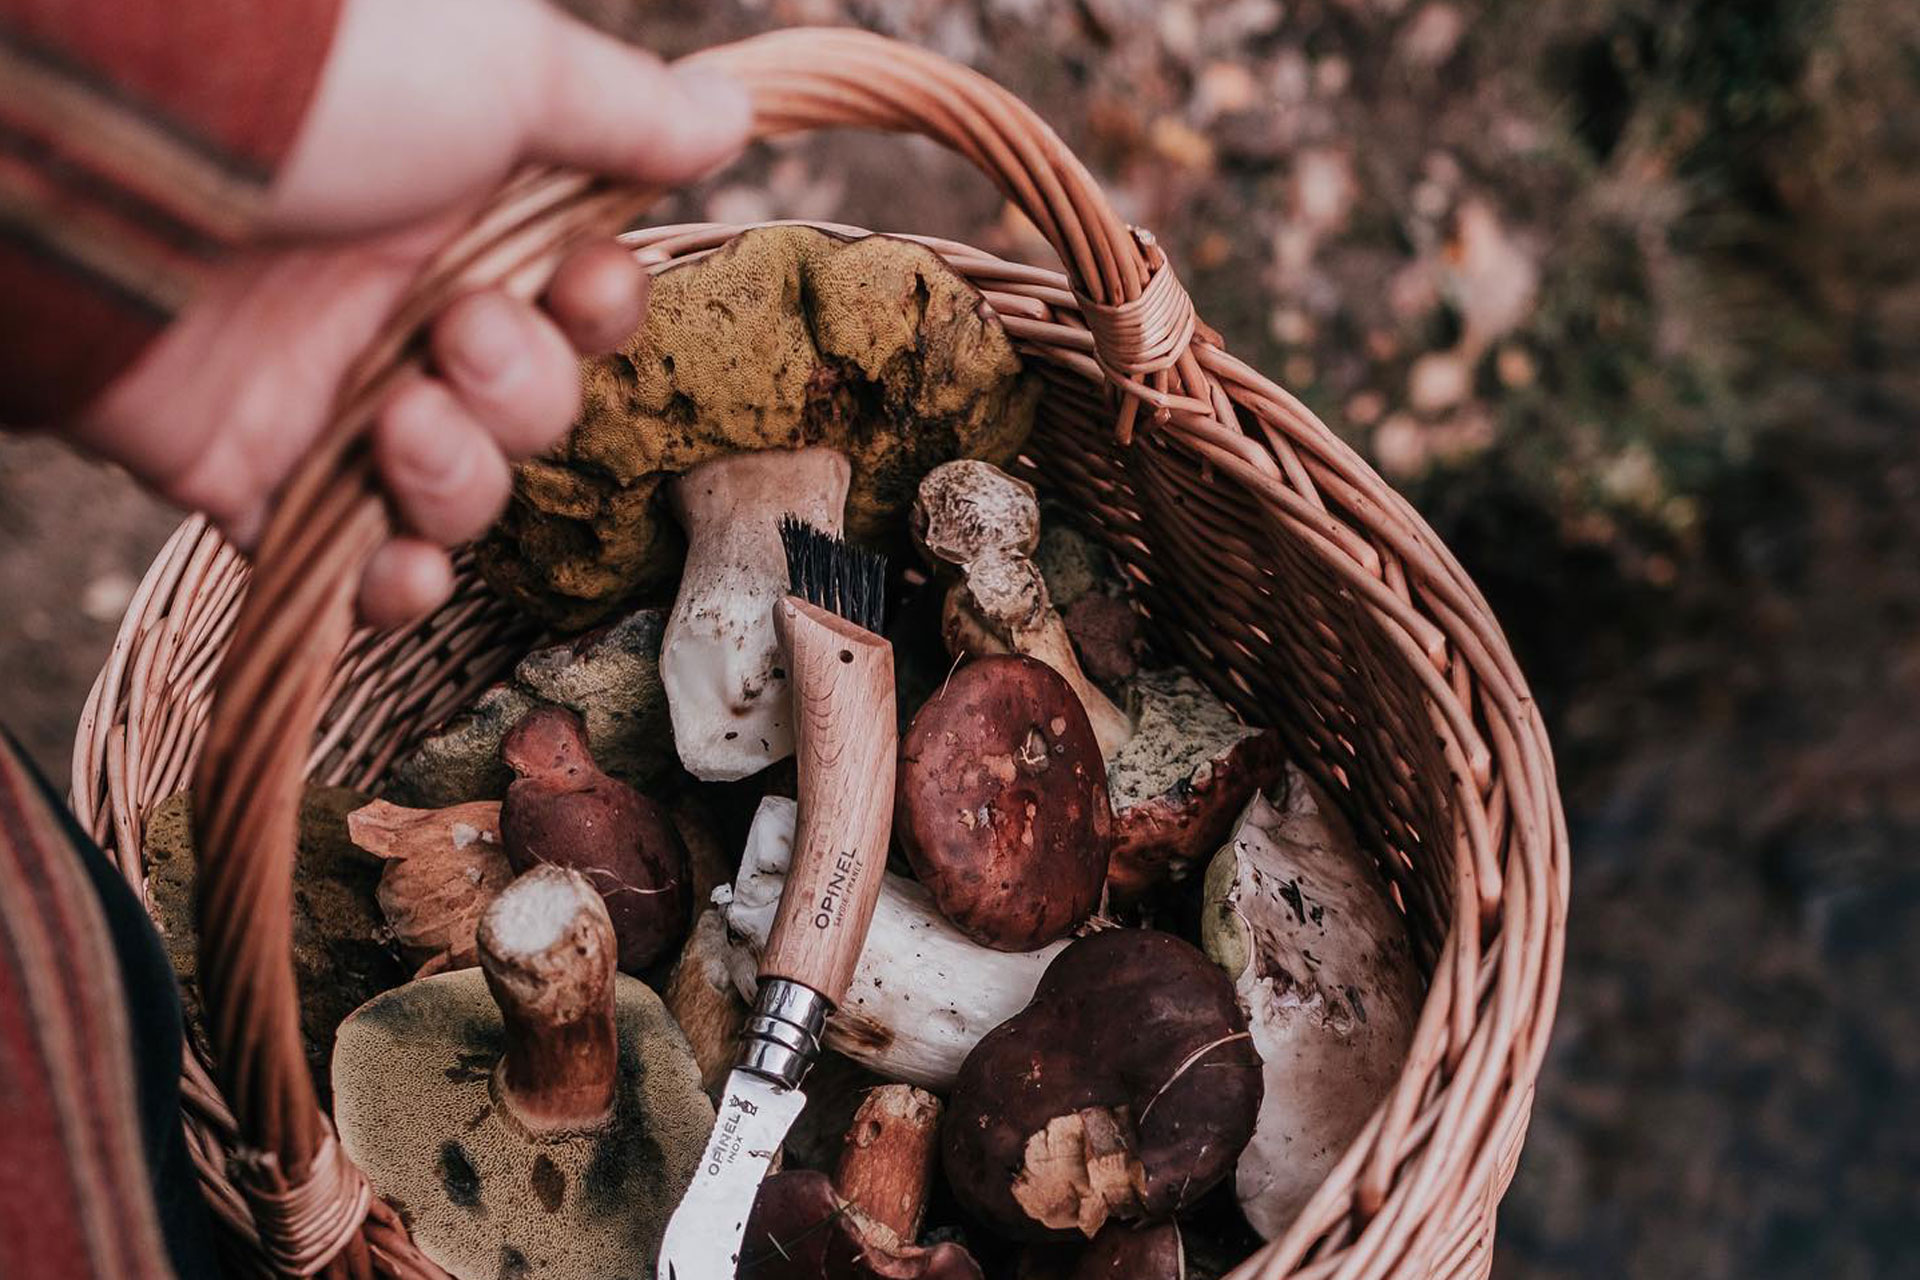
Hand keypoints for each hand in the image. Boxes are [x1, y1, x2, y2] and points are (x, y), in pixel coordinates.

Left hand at [69, 0, 749, 625]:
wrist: (111, 158)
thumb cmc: (318, 88)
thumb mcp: (498, 64)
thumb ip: (617, 109)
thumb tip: (727, 113)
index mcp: (466, 212)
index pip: (582, 301)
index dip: (602, 314)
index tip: (577, 286)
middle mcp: (406, 306)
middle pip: (538, 407)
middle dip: (524, 390)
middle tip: (456, 339)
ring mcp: (332, 397)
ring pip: (464, 494)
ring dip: (461, 476)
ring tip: (398, 422)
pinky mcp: (259, 478)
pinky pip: (357, 571)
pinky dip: (392, 587)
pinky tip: (396, 565)